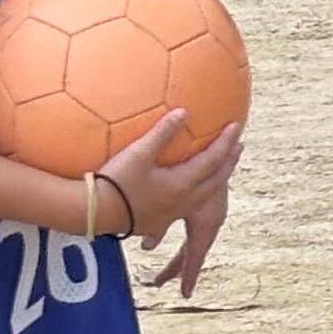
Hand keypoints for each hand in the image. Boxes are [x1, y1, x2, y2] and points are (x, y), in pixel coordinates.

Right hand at [99, 108, 244, 292]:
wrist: (93, 213)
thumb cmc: (115, 181)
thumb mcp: (139, 152)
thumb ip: (163, 132)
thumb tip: (184, 111)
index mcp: (183, 184)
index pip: (213, 159)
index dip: (225, 141)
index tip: (236, 126)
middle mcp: (183, 201)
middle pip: (216, 179)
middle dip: (229, 161)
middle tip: (238, 146)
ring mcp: (171, 214)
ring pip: (204, 195)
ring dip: (216, 178)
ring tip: (221, 167)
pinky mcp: (157, 222)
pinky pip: (187, 206)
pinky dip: (198, 193)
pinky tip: (188, 190)